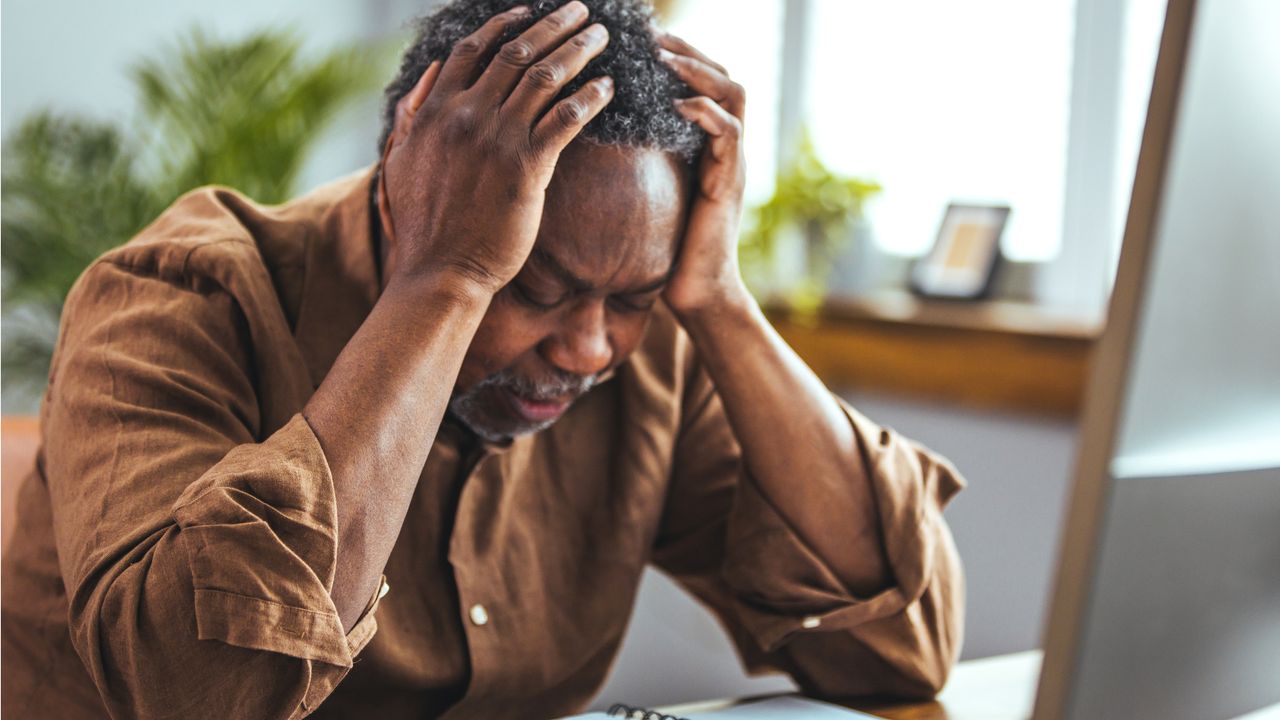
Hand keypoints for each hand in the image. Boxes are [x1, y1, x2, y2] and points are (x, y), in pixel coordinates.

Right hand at [377, 1, 614, 295]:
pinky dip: (590, 96)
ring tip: (601, 35)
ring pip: (546, 77)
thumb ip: (413, 115)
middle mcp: (465, 115)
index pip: (473, 49)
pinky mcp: (527, 167)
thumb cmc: (423, 225)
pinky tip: (607, 86)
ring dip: (578, 49)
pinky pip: (566, 118)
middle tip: (581, 9)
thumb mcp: (402, 161)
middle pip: (517, 53)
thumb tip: (429, 76)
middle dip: (554, 25)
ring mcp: (497, 139)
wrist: (439, 271)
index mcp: (435, 110)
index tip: (529, 12)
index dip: (505, 25)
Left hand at [656, 34, 751, 316]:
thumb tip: (596, 138)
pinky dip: (703, 112)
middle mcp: (727, 149)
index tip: (646, 42)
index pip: (706, 84)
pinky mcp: (730, 183)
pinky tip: (674, 105)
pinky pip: (728, 132)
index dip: (681, 57)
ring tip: (664, 60)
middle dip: (691, 51)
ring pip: (733, 94)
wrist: (696, 293)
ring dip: (698, 71)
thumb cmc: (669, 250)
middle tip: (655, 38)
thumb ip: (642, 162)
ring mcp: (733, 163)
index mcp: (708, 147)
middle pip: (725, 77)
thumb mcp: (653, 193)